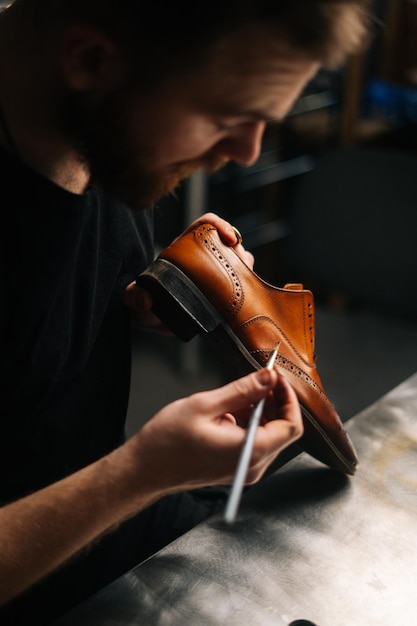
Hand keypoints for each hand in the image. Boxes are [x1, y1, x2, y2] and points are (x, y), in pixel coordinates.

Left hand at [124, 212, 253, 329]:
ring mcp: (215, 273)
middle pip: (228, 243)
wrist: (152, 318)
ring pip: (239, 263)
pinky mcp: (223, 291)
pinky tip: (246, 300)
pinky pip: (243, 284)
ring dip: (246, 270)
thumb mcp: (135, 299)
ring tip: (243, 287)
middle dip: (239, 252)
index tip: (230, 238)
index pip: (204, 225)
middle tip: (241, 269)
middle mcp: (202, 258)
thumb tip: (145, 301)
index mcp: (184, 250)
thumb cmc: (143, 303)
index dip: (219, 225)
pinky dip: (249, 288)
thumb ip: (135, 297)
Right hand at [130, 368, 302, 494]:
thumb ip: (242, 390)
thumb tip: (267, 377)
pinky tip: (230, 411)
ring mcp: (245, 470)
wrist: (145, 470)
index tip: (277, 379)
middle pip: (283, 431)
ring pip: (269, 436)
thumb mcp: (206, 405)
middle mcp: (253, 466)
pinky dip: (250, 423)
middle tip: (261, 379)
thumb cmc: (168, 442)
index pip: (291, 426)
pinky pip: (255, 443)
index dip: (289, 398)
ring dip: (262, 411)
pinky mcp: (236, 469)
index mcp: (250, 451)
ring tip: (240, 395)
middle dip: (275, 402)